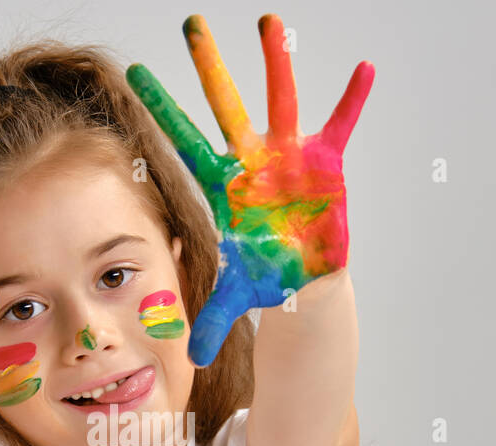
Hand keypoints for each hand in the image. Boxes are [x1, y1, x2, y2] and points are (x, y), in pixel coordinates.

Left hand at [127, 14, 373, 366]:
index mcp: (225, 187)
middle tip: (191, 23)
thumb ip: (214, 322)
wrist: (306, 280)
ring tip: (268, 23)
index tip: (132, 74)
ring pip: (281, 102)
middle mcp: (253, 164)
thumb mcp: (238, 297)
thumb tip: (193, 361)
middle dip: (210, 69)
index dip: (161, 111)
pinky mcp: (326, 164)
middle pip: (226, 108)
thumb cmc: (268, 278)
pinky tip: (363, 70)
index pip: (184, 144)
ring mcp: (290, 159)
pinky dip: (352, 100)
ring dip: (277, 63)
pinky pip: (341, 125)